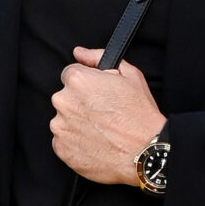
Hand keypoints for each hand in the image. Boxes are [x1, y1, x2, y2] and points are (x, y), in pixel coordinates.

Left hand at [50, 49, 164, 185]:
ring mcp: (60, 127)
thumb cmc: (140, 115)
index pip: (71, 74)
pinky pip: (63, 141)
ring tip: (102, 130)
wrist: (145, 153)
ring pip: (63, 119)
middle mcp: (63, 102)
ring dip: (77, 123)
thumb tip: (79, 52)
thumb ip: (98, 57)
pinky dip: (76, 142)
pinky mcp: (61, 149)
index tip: (98, 95)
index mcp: (77, 80)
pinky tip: (96, 143)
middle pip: (65, 97)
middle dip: (81, 103)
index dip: (87, 84)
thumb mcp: (130, 75)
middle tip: (103, 114)